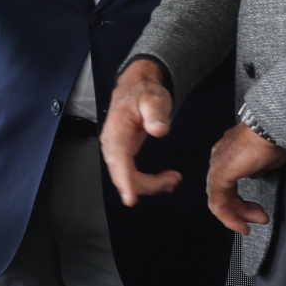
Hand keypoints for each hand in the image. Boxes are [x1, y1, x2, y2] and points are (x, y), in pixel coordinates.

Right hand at [100, 59, 182, 206]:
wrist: (135, 86)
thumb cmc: (144, 92)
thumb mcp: (153, 98)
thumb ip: (156, 113)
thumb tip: (159, 130)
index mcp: (117, 130)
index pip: (119, 158)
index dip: (124, 180)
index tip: (131, 199)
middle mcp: (111, 143)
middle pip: (123, 174)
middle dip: (147, 185)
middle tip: (174, 180)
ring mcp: (115, 150)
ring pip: (127, 178)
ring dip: (149, 185)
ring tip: (173, 179)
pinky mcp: (121, 154)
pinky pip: (130, 174)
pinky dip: (147, 182)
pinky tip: (163, 181)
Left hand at [206, 122, 285, 234]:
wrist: (269, 130)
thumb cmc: (271, 140)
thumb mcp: (264, 159)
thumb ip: (255, 169)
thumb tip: (253, 175)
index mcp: (227, 153)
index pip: (227, 183)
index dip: (240, 201)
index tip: (256, 211)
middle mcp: (218, 158)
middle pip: (223, 192)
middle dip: (242, 210)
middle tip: (260, 218)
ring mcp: (217, 165)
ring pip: (219, 199)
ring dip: (238, 215)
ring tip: (256, 222)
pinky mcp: (219, 174)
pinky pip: (218, 201)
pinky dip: (229, 216)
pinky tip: (241, 224)